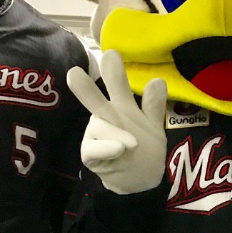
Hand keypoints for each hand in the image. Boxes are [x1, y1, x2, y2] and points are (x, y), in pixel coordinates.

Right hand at [67, 50, 167, 193]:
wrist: (139, 179)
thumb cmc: (144, 148)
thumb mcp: (154, 126)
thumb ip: (154, 106)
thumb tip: (157, 80)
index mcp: (122, 104)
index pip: (116, 83)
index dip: (111, 69)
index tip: (110, 52)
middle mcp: (106, 115)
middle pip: (95, 98)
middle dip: (85, 87)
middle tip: (74, 73)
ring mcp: (96, 133)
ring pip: (99, 126)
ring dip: (117, 134)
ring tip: (132, 145)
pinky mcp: (90, 153)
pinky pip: (94, 148)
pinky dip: (107, 148)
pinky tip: (119, 149)